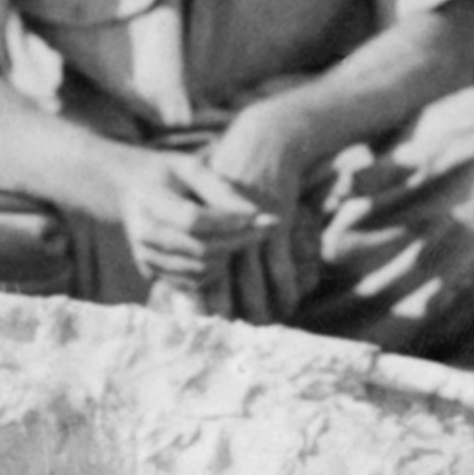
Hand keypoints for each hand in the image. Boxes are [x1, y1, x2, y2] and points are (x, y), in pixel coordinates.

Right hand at [112, 147, 274, 295]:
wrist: (127, 190)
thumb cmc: (165, 173)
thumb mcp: (189, 166)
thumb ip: (219, 188)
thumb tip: (254, 214)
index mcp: (148, 201)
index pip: (192, 220)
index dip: (228, 221)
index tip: (258, 214)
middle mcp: (143, 234)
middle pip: (199, 249)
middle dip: (238, 240)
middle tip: (265, 227)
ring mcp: (145, 257)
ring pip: (199, 269)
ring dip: (229, 254)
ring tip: (244, 233)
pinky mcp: (151, 273)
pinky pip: (192, 282)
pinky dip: (215, 269)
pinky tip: (225, 247)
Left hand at [205, 103, 322, 324]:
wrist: (266, 140)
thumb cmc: (235, 171)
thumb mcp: (207, 195)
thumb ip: (198, 229)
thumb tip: (185, 264)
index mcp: (200, 222)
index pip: (195, 268)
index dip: (199, 295)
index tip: (203, 321)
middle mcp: (222, 228)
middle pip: (220, 280)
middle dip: (226, 310)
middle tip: (229, 334)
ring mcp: (251, 228)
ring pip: (252, 280)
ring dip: (258, 306)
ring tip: (261, 326)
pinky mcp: (277, 224)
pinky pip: (281, 267)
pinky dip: (285, 289)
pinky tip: (288, 304)